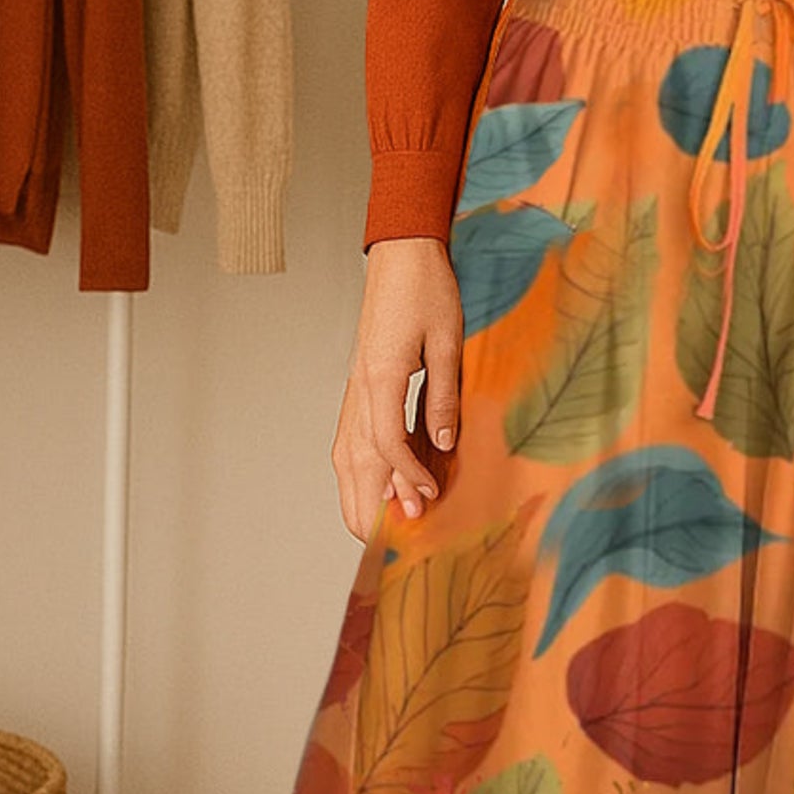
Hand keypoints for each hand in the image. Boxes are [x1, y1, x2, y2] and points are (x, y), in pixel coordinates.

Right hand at [332, 236, 461, 537]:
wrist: (401, 256)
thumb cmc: (427, 291)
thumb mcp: (446, 341)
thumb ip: (442, 396)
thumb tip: (443, 444)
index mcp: (380, 377)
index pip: (386, 443)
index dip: (407, 476)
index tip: (431, 498)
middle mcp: (359, 389)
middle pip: (354, 462)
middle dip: (372, 505)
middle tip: (398, 537)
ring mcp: (354, 390)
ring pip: (347, 456)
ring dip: (362, 493)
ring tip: (383, 525)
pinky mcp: (359, 388)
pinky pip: (351, 440)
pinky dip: (361, 470)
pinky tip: (377, 487)